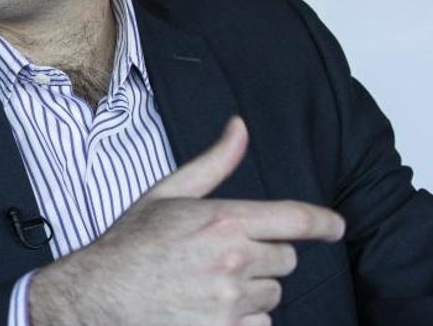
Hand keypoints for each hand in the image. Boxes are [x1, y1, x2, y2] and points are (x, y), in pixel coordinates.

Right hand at [28, 116, 344, 325]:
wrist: (97, 297)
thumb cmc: (130, 245)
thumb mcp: (168, 194)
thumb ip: (214, 163)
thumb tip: (239, 127)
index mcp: (223, 221)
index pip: (295, 219)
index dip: (323, 222)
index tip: (336, 226)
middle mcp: (233, 262)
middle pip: (285, 259)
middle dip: (264, 256)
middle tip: (222, 255)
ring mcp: (229, 302)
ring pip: (272, 295)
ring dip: (252, 290)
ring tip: (208, 284)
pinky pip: (259, 325)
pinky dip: (242, 320)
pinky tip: (208, 309)